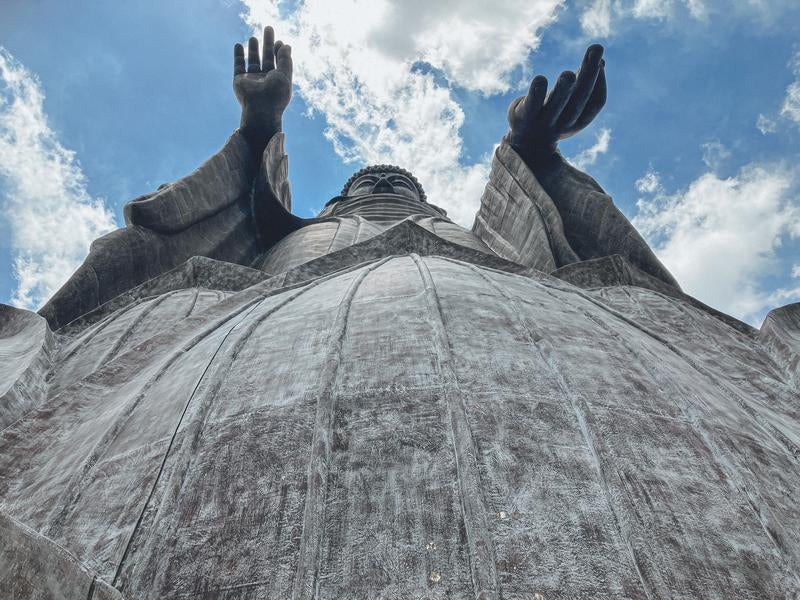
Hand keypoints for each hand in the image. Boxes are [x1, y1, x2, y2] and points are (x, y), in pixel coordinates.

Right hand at [233, 26, 292, 147]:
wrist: (260, 109)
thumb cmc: (276, 94)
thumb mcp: (285, 75)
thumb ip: (285, 59)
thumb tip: (286, 45)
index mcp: (277, 80)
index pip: (279, 62)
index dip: (279, 50)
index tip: (280, 42)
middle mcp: (265, 80)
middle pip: (267, 58)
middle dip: (268, 43)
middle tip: (269, 28)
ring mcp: (252, 81)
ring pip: (253, 61)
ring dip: (253, 49)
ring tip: (254, 37)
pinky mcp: (239, 82)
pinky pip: (238, 66)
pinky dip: (238, 56)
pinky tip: (238, 45)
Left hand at [508, 44, 605, 168]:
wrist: (524, 145)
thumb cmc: (553, 117)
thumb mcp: (570, 102)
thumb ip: (583, 84)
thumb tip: (600, 61)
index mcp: (579, 121)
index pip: (596, 103)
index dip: (600, 82)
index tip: (600, 61)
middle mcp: (562, 124)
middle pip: (578, 101)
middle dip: (588, 75)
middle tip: (596, 49)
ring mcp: (542, 122)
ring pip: (556, 105)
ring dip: (563, 89)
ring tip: (568, 74)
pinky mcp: (523, 117)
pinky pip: (531, 106)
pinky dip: (536, 93)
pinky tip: (540, 79)